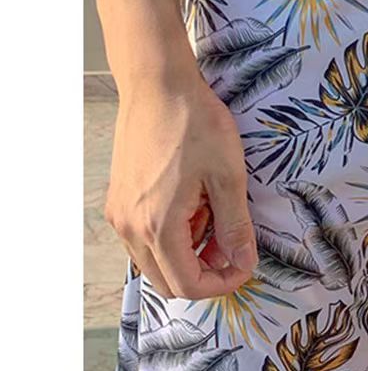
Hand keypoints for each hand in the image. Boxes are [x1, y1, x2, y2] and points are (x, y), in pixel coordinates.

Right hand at [104, 70, 257, 298]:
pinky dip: (172, 236)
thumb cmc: (195, 123)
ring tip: (215, 217)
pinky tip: (194, 205)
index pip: (188, 286)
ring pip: (155, 261)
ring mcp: (120, 214)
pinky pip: (145, 239)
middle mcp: (130, 227)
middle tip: (232, 246)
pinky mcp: (119, 200)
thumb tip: (244, 262)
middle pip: (168, 282)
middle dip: (205, 273)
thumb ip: (235, 227)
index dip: (222, 285)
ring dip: (189, 255)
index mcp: (157, 226)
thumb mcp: (228, 177)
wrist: (157, 84)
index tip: (244, 266)